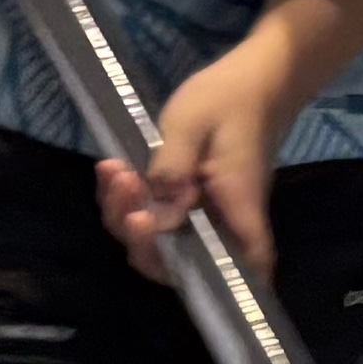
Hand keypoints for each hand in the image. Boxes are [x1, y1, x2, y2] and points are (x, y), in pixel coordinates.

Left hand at [101, 32, 295, 276]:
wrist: (251, 82)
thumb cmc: (229, 99)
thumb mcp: (193, 122)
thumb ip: (172, 165)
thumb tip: (157, 207)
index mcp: (238, 208)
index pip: (240, 268)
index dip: (207, 281)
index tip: (152, 235)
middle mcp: (221, 224)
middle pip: (179, 262)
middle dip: (138, 237)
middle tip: (124, 186)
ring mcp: (201, 218)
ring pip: (158, 241)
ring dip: (125, 214)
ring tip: (115, 171)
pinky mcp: (184, 205)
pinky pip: (153, 218)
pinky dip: (127, 201)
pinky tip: (112, 168)